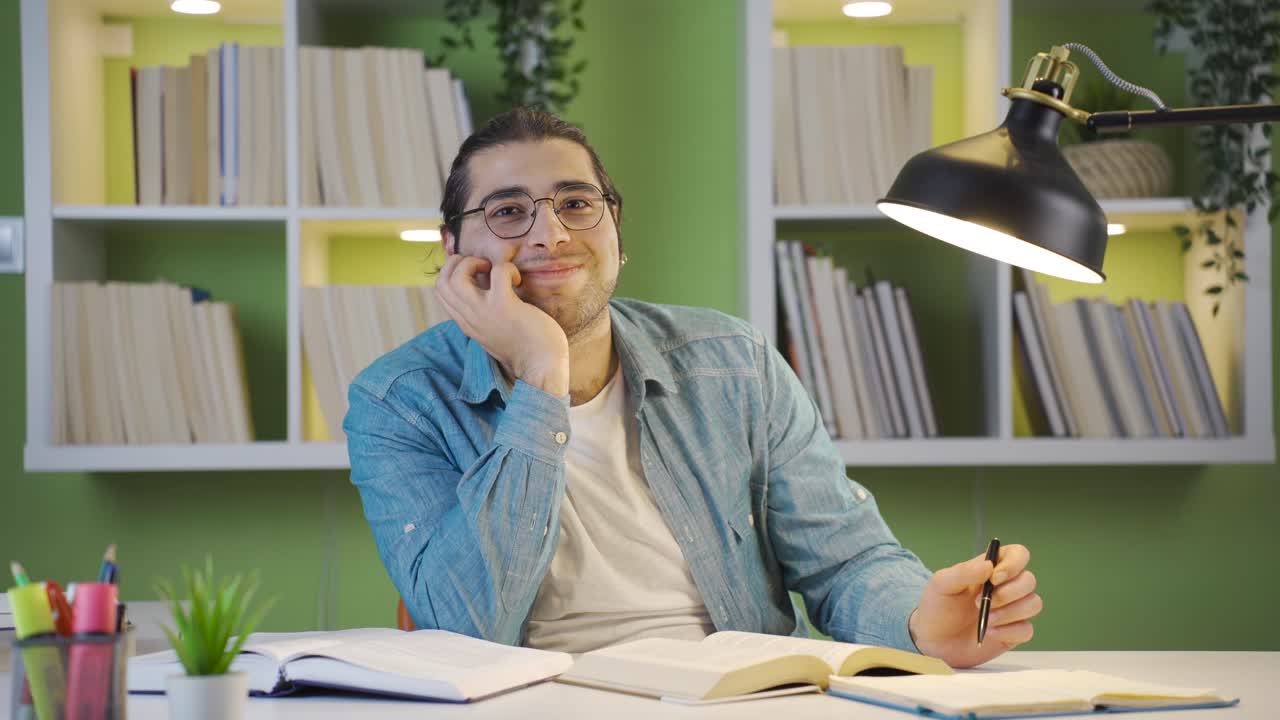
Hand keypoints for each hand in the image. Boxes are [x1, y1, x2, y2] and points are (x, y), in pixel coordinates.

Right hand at [435, 255, 569, 396]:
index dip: (453, 272)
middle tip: (483, 268)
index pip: (440, 291)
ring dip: (474, 262)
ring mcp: (485, 312)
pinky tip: (518, 281)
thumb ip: (484, 315)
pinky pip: (498, 272)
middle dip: (458, 263)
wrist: (542, 370)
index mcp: (466, 322)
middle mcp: (470, 317)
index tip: (476, 274)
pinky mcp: (505, 306)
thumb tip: (486, 290)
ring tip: (493, 271)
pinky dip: (508, 269)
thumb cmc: (526, 348)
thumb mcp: (494, 331)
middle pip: (441, 282)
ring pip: (456, 277)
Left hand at [908, 544, 1040, 667]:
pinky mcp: (1013, 633)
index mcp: (990, 569)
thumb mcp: (942, 584)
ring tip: (985, 619)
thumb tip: (989, 565)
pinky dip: (1009, 631)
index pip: (1018, 554)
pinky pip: (1027, 629)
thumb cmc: (937, 606)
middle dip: (1009, 593)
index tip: (994, 578)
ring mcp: (1012, 610)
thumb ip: (963, 572)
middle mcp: (1006, 587)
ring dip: (1010, 612)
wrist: (931, 640)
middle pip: (1029, 580)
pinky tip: (990, 632)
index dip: (1014, 564)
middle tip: (981, 603)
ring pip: (1034, 604)